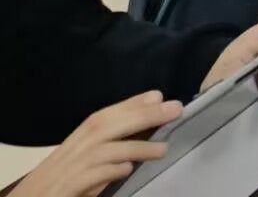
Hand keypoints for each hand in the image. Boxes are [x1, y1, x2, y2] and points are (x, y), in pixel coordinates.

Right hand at [15, 91, 178, 196]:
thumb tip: (145, 128)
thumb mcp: (83, 159)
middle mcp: (72, 149)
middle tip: (174, 109)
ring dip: (135, 146)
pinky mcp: (67, 188)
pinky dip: (109, 170)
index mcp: (76, 140)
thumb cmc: (58, 181)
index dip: (131, 104)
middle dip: (142, 115)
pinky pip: (90, 176)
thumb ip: (109, 144)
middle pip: (107, 126)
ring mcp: (69, 169)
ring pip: (103, 150)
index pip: (104, 116)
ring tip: (163, 149)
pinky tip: (127, 169)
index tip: (158, 95)